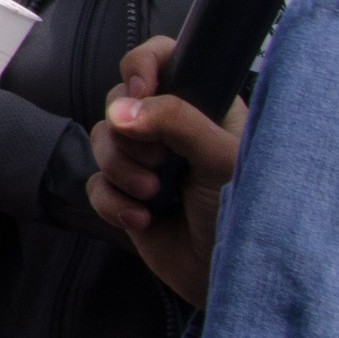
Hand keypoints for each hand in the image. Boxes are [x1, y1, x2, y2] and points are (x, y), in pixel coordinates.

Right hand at [88, 34, 241, 306]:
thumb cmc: (244, 213)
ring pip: (103, 141)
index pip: (165, 58)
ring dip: (122, 171)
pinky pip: (95, 184)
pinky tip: (141, 219)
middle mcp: (173, 129)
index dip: (143, 66)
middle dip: (130, 136)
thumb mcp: (221, 159)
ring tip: (152, 195)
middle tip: (160, 161)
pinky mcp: (125, 196)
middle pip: (120, 101)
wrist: (230, 279)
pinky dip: (111, 202)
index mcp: (206, 107)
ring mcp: (147, 163)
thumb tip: (121, 110)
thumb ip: (177, 122)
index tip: (141, 92)